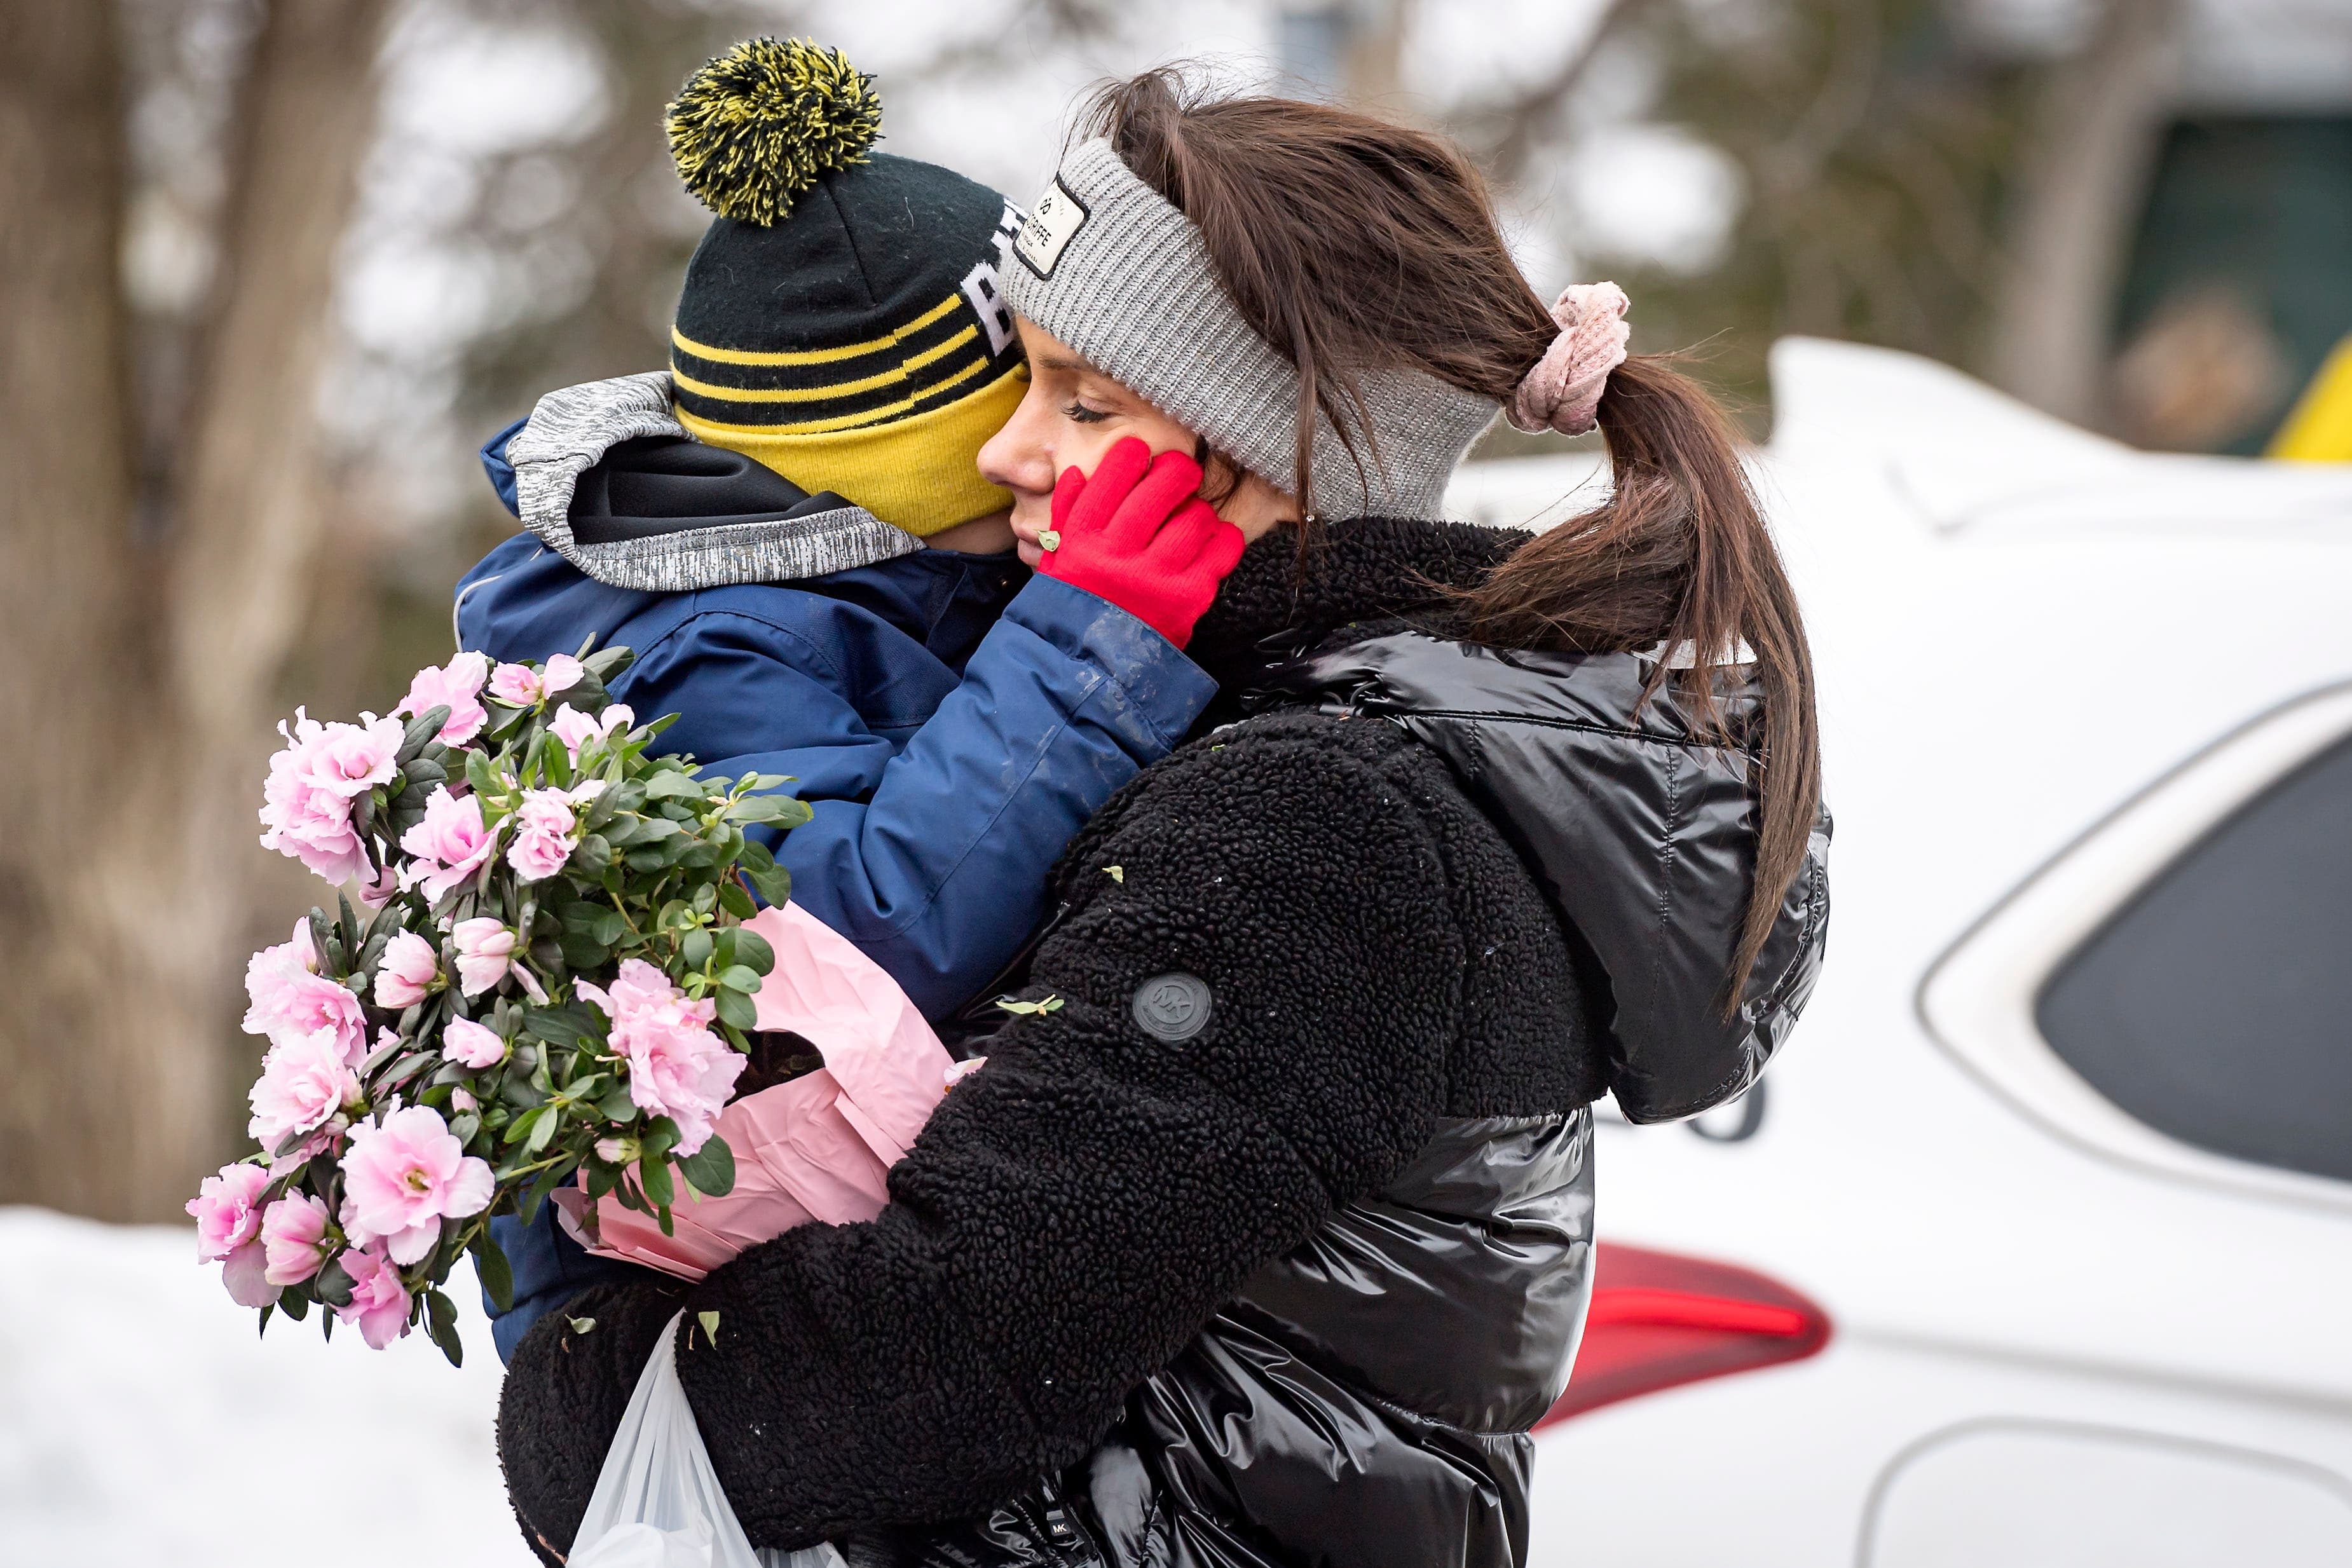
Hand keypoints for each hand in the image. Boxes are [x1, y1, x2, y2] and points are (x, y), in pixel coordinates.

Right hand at [1038, 438, 1246, 649]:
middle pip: (1160, 488)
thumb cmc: (1076, 608)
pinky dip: (1222, 539)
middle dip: (1177, 470)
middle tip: (1182, 471)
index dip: (1131, 456)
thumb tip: (1079, 472)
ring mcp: (1155, 576)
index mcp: (1082, 540)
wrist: (1091, 669)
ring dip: (1197, 510)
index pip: (1111, 479)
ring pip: (1195, 517)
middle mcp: (1118, 554)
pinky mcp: (1187, 599)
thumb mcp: (1057, 563)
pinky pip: (1220, 551)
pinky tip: (1213, 540)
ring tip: (1191, 517)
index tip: (1140, 453)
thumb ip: (1067, 517)